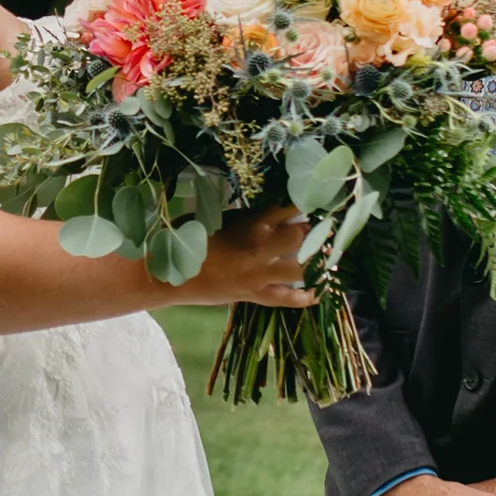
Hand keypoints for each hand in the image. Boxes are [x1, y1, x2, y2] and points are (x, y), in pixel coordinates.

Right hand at [185, 204, 317, 308]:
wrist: (168, 275)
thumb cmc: (187, 238)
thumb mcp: (216, 216)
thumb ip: (246, 214)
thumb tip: (270, 207)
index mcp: (252, 223)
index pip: (289, 207)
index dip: (307, 201)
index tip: (317, 196)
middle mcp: (261, 248)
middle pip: (302, 236)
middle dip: (315, 230)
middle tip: (323, 226)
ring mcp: (260, 274)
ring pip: (301, 269)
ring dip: (316, 262)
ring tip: (328, 256)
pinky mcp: (255, 295)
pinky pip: (286, 298)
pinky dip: (305, 297)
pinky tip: (320, 293)